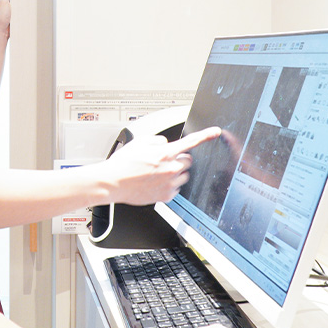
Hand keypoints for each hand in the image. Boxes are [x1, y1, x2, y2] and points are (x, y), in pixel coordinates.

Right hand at [104, 126, 220, 205]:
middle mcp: (171, 168)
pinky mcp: (167, 196)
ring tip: (156, 173)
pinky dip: (169, 185)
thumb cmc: (122, 163)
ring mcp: (170, 183)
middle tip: (162, 161)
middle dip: (179, 159)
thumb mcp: (138, 142)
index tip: (215, 132)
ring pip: (183, 175)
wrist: (112, 182)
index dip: (206, 135)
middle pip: (188, 161)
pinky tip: (154, 182)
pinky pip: (176, 188)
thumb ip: (157, 140)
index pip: (191, 142)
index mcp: (165, 153)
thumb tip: (165, 144)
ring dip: (175, 172)